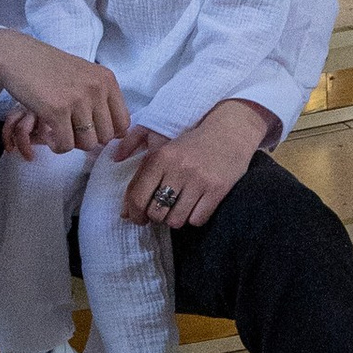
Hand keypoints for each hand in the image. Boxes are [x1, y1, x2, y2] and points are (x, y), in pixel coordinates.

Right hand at [0, 29, 127, 151]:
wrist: (18, 55)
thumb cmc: (50, 69)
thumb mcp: (84, 76)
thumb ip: (101, 100)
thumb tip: (119, 135)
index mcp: (106, 79)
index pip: (123, 123)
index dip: (106, 133)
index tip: (88, 129)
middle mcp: (96, 88)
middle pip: (106, 137)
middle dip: (87, 139)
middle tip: (69, 129)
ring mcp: (78, 99)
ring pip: (88, 144)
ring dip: (71, 143)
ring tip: (58, 130)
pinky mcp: (57, 110)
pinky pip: (66, 145)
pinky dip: (56, 146)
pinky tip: (48, 133)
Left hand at [113, 98, 270, 231]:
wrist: (229, 131)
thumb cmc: (192, 143)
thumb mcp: (162, 145)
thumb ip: (138, 171)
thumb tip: (123, 210)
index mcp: (161, 156)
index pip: (138, 196)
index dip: (134, 213)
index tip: (137, 218)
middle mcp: (178, 168)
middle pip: (156, 213)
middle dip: (157, 216)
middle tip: (162, 209)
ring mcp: (199, 180)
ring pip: (176, 220)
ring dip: (176, 218)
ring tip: (180, 206)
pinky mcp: (217, 190)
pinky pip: (197, 220)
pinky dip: (194, 218)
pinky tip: (196, 205)